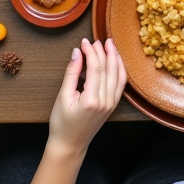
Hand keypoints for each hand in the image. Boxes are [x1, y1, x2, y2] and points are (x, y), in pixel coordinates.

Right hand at [47, 38, 126, 158]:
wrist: (70, 144)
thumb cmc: (62, 123)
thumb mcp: (63, 96)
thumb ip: (72, 73)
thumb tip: (77, 53)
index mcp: (91, 100)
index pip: (96, 68)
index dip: (91, 52)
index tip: (84, 41)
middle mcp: (105, 101)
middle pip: (108, 69)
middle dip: (104, 52)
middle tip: (97, 40)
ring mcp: (111, 104)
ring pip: (118, 75)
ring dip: (115, 58)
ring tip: (110, 44)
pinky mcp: (113, 105)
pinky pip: (120, 84)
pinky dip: (120, 70)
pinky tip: (116, 60)